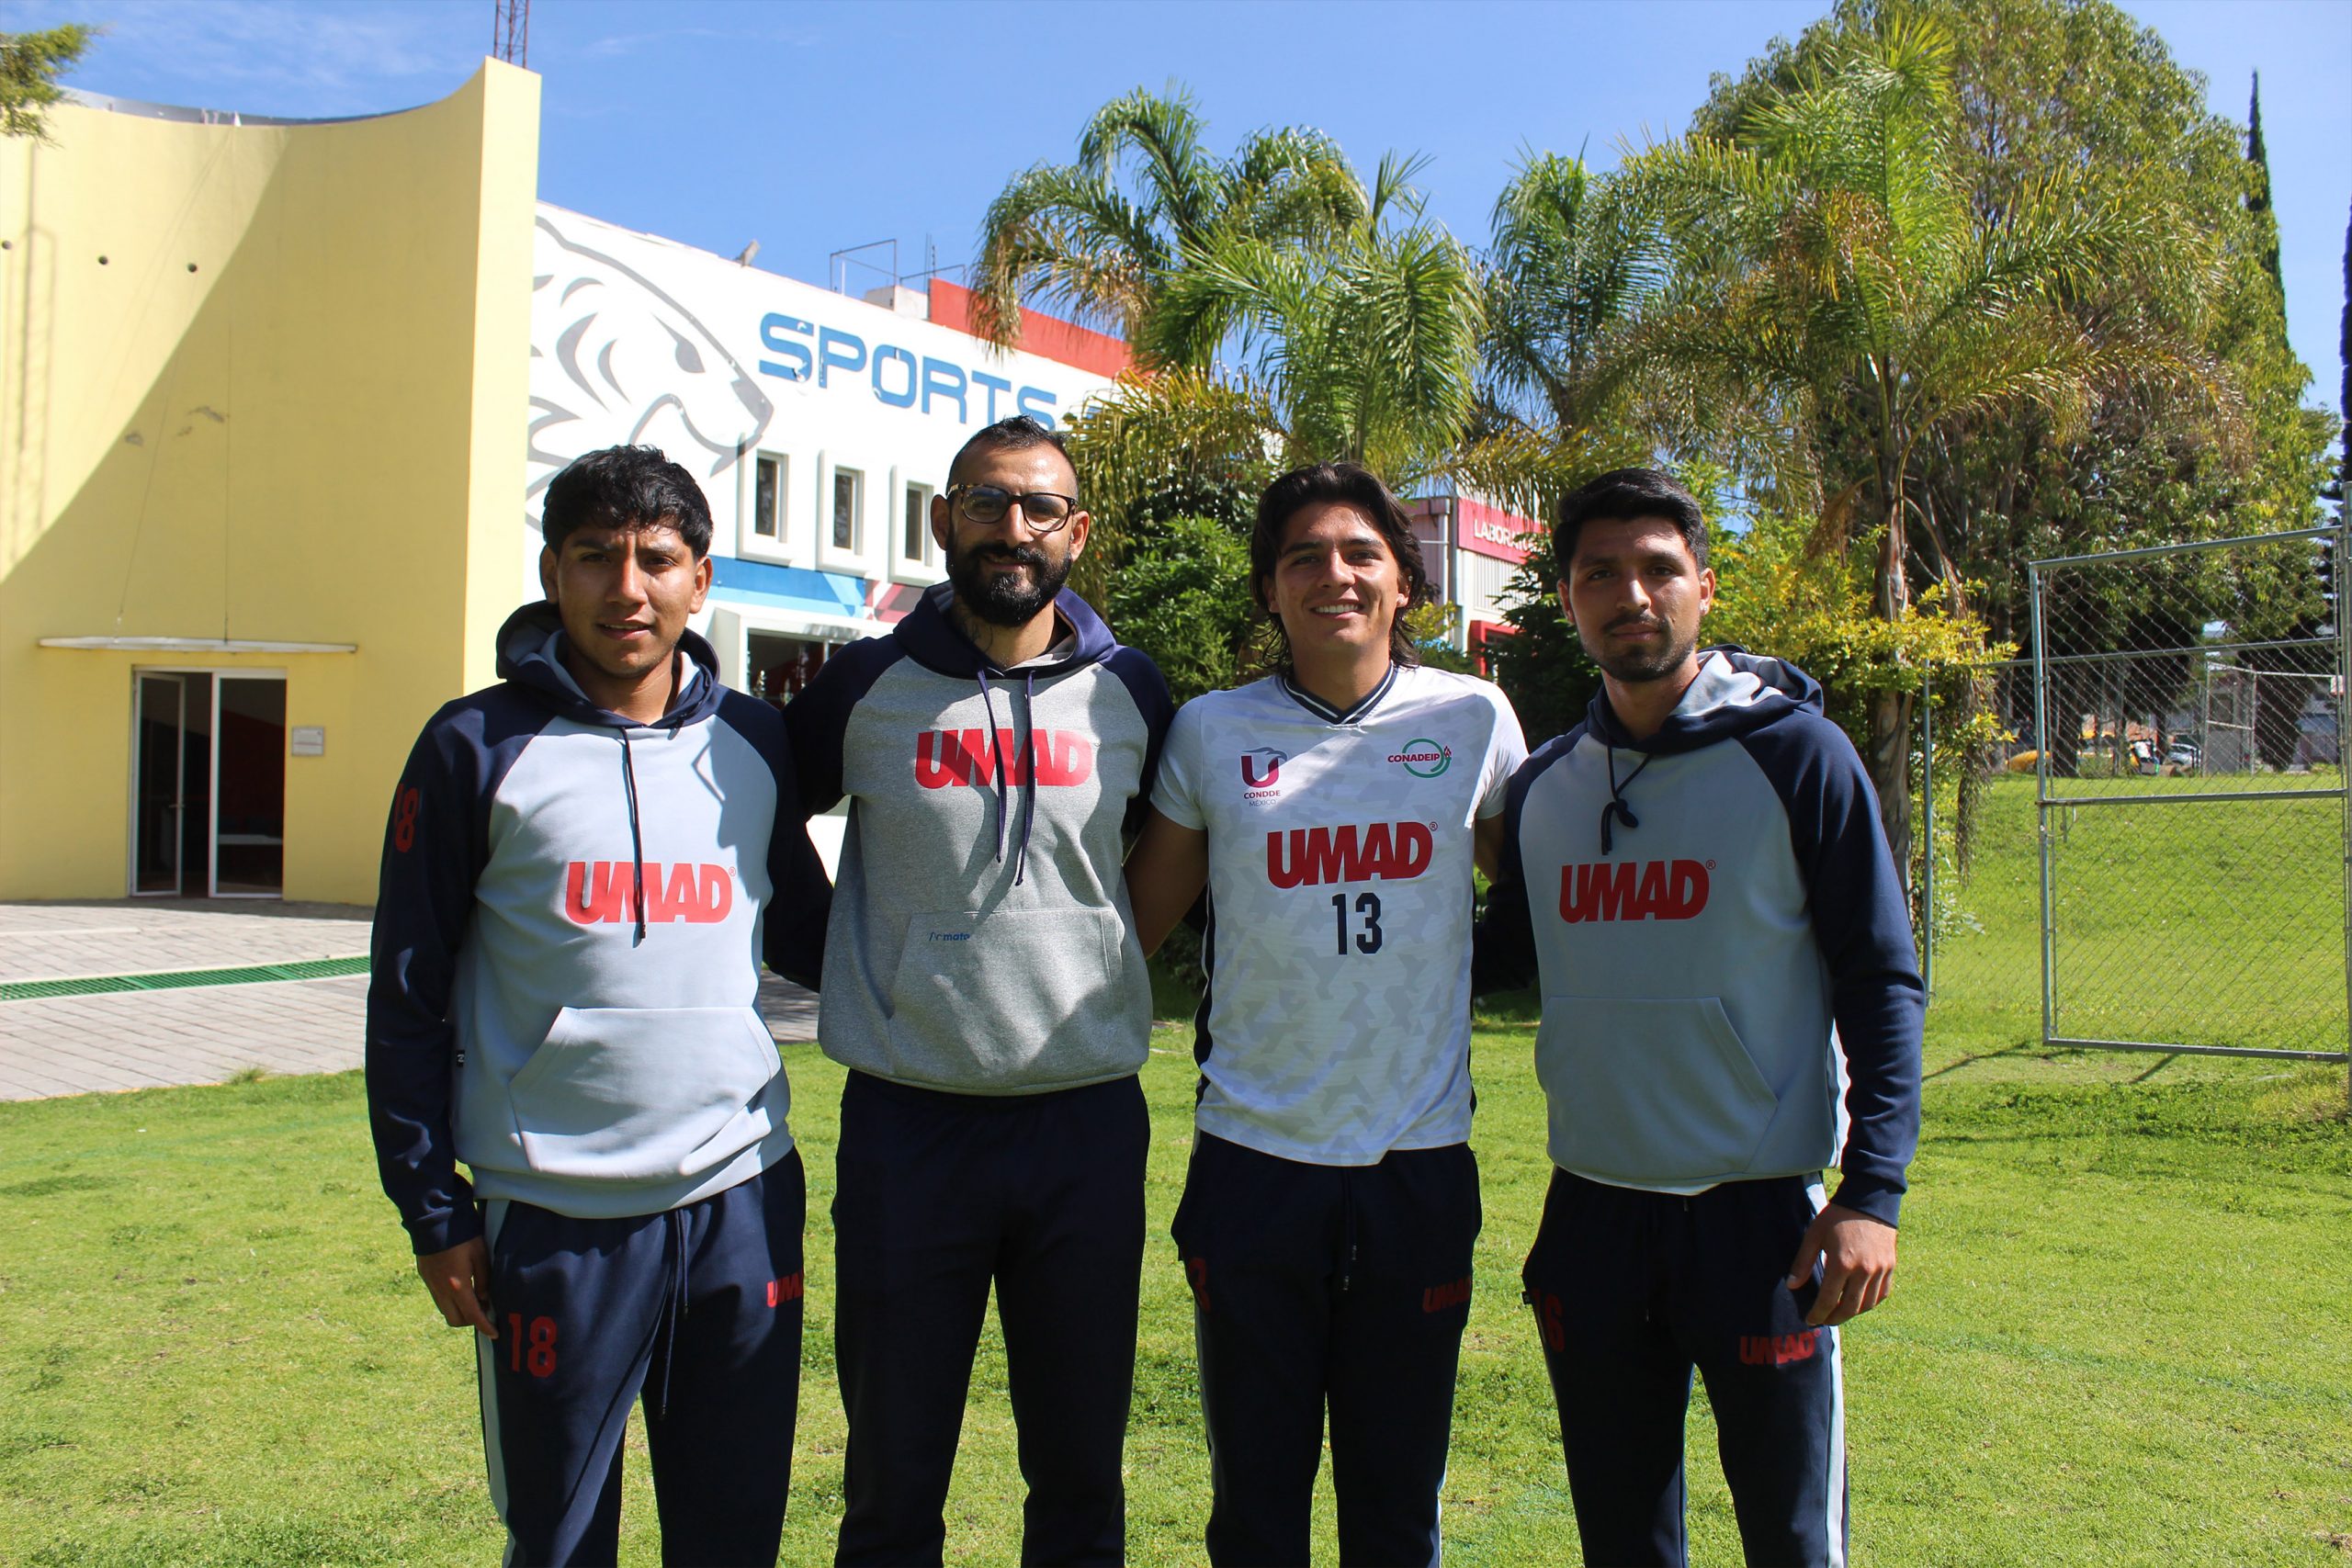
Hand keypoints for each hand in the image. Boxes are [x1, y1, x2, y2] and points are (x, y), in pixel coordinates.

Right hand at [416, 1237, 496, 1336]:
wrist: (435, 1221)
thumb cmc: (463, 1236)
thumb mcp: (481, 1256)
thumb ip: (484, 1280)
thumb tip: (484, 1298)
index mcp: (458, 1286)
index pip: (473, 1315)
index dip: (485, 1326)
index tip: (495, 1334)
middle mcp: (442, 1290)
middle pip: (456, 1320)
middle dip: (471, 1322)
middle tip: (485, 1312)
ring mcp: (431, 1285)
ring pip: (446, 1311)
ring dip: (460, 1312)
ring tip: (474, 1300)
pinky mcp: (426, 1278)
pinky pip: (438, 1299)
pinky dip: (450, 1302)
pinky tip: (461, 1290)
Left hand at [1784, 1202, 1895, 1326]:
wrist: (1868, 1200)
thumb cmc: (1837, 1217)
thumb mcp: (1814, 1235)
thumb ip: (1803, 1263)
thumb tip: (1792, 1286)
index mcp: (1842, 1264)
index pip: (1828, 1300)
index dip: (1818, 1313)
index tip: (1811, 1320)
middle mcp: (1864, 1271)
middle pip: (1850, 1308)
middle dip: (1835, 1318)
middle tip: (1824, 1320)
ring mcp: (1880, 1270)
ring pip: (1867, 1304)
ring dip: (1852, 1313)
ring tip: (1839, 1312)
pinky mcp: (1890, 1267)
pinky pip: (1882, 1294)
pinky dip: (1870, 1303)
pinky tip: (1859, 1302)